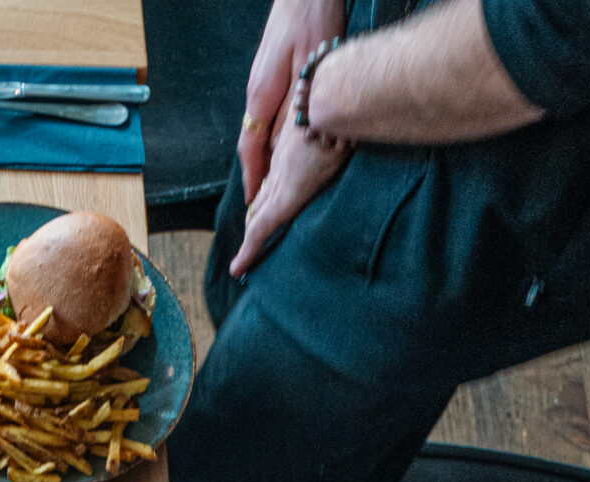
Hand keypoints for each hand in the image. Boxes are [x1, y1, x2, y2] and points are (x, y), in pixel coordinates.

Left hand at [231, 106, 349, 275]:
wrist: (329, 104)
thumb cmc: (340, 109)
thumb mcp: (339, 123)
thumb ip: (338, 134)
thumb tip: (351, 137)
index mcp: (295, 152)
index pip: (277, 181)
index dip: (269, 197)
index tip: (262, 208)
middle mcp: (283, 169)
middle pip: (265, 201)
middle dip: (256, 220)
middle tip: (248, 241)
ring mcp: (279, 183)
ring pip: (259, 218)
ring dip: (251, 240)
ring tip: (240, 264)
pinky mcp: (281, 199)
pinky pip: (260, 229)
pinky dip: (248, 250)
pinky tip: (237, 269)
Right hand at [239, 0, 345, 195]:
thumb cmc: (312, 22)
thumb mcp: (308, 70)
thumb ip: (294, 109)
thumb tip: (281, 146)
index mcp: (260, 97)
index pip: (250, 148)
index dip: (252, 177)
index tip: (253, 202)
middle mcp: (256, 94)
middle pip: (253, 142)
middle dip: (257, 172)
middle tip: (264, 201)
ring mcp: (261, 85)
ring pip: (261, 130)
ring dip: (265, 156)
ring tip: (272, 182)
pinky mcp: (270, 76)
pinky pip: (268, 116)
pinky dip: (272, 136)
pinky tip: (282, 145)